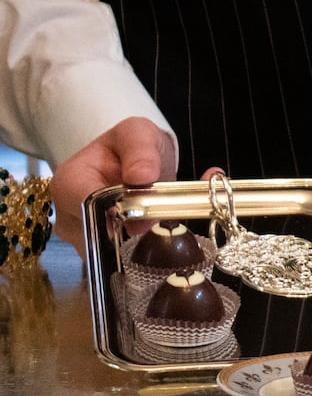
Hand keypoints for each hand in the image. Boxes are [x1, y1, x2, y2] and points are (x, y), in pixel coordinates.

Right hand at [49, 117, 176, 257]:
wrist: (134, 160)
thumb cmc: (131, 145)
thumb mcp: (138, 133)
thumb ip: (141, 150)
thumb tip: (141, 176)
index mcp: (69, 181)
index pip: (87, 210)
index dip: (119, 217)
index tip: (149, 217)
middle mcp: (66, 212)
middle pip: (96, 238)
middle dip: (131, 236)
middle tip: (161, 227)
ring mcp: (78, 235)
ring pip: (107, 256)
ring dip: (136, 247)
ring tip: (159, 230)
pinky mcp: (94, 249)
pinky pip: (114, 261)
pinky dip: (136, 253)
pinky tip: (153, 240)